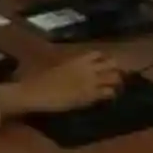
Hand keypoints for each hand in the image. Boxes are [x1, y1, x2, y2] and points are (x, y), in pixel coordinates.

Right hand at [0, 52, 124, 117]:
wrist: (36, 92)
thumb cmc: (42, 79)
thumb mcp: (59, 67)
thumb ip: (72, 65)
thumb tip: (76, 67)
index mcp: (79, 59)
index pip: (99, 54)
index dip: (105, 60)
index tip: (106, 65)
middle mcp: (88, 68)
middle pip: (112, 63)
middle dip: (115, 69)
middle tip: (114, 77)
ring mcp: (91, 81)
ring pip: (115, 77)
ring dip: (116, 82)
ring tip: (115, 88)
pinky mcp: (90, 95)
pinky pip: (108, 92)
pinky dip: (111, 94)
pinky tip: (108, 98)